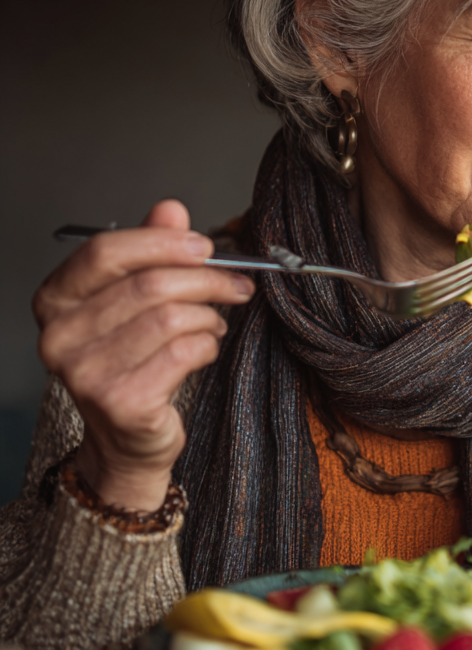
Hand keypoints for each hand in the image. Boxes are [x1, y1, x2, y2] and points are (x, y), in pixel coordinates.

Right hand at [34, 200, 253, 510]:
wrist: (128, 440)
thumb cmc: (134, 364)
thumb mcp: (137, 302)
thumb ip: (150, 252)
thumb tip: (170, 210)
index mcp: (56, 301)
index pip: (105, 252)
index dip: (161, 243)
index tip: (204, 247)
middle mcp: (60, 336)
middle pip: (148, 285)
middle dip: (206, 280)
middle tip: (238, 285)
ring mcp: (86, 372)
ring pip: (171, 318)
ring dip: (208, 317)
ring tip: (214, 324)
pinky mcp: (121, 401)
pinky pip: (184, 352)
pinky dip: (207, 345)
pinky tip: (205, 349)